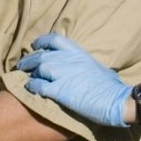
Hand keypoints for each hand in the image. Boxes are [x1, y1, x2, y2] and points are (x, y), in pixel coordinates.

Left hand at [17, 33, 132, 126]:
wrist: (117, 100)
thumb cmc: (112, 87)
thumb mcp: (97, 67)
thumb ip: (84, 64)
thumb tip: (84, 68)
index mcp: (78, 52)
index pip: (55, 39)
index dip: (42, 42)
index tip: (35, 46)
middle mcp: (68, 59)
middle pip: (41, 54)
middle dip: (29, 59)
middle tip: (23, 65)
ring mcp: (62, 74)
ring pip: (39, 68)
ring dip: (31, 73)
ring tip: (26, 78)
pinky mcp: (59, 90)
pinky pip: (39, 85)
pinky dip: (33, 86)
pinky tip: (31, 89)